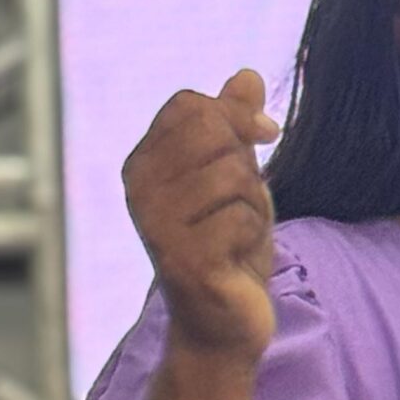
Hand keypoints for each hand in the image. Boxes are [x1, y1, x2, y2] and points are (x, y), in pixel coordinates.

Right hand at [121, 70, 280, 365]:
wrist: (223, 324)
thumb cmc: (228, 248)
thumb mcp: (236, 177)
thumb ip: (237, 126)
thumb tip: (249, 74)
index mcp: (143, 164)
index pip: (191, 105)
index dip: (236, 117)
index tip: (259, 141)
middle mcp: (140, 190)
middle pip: (214, 132)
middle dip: (245, 168)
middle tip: (239, 208)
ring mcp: (158, 225)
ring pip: (233, 175)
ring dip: (254, 207)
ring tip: (237, 237)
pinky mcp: (186, 259)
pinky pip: (242, 217)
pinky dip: (255, 237)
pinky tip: (237, 260)